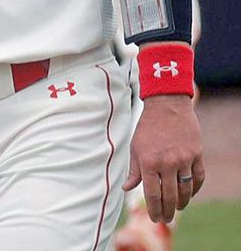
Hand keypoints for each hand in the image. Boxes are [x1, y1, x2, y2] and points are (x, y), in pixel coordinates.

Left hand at [125, 94, 204, 222]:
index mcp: (148, 162)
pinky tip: (189, 194)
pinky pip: (198, 178)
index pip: (152, 194)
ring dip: (181, 202)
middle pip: (170, 196)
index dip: (154, 209)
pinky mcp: (197, 155)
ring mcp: (184, 159)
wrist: (167, 106)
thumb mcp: (135, 147)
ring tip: (177, 208)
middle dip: (168, 211)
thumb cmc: (147, 127)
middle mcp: (167, 163)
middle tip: (166, 219)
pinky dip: (195, 189)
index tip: (155, 219)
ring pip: (186, 190)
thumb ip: (134, 170)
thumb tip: (126, 188)